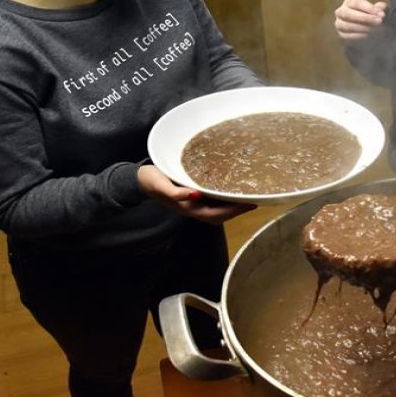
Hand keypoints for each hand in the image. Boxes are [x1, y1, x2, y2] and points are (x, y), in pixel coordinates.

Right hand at [137, 165, 255, 223]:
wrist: (140, 181)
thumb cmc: (151, 181)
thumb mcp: (161, 185)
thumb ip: (175, 192)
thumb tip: (195, 195)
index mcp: (187, 207)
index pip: (215, 214)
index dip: (233, 211)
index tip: (249, 204)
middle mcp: (193, 208)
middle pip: (220, 215)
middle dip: (238, 210)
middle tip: (255, 200)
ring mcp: (193, 204)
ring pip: (217, 210)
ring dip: (233, 207)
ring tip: (247, 198)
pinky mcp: (192, 196)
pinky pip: (212, 202)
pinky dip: (224, 199)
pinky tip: (231, 192)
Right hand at [334, 0, 387, 41]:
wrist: (372, 33)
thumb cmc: (375, 17)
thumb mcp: (380, 11)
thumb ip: (381, 8)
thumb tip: (381, 8)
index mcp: (349, 2)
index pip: (356, 3)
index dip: (369, 8)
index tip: (381, 14)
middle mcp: (341, 12)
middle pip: (348, 14)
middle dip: (365, 18)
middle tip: (379, 21)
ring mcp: (340, 24)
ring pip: (348, 26)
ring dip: (363, 28)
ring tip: (376, 30)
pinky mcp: (342, 35)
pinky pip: (348, 36)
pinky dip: (360, 36)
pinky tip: (370, 36)